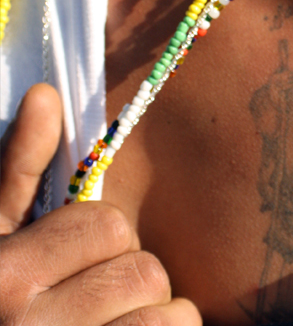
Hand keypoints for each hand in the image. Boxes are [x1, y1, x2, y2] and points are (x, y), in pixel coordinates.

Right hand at [0, 84, 200, 325]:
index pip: (107, 225)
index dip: (99, 244)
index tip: (70, 269)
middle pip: (145, 270)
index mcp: (2, 277)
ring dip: (153, 321)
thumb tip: (46, 94)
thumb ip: (16, 176)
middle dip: (127, 284)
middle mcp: (29, 324)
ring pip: (170, 313)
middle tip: (88, 308)